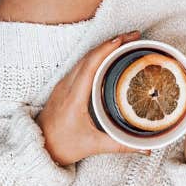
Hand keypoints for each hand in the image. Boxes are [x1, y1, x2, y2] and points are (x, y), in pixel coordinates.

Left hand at [36, 32, 142, 166]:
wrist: (38, 147)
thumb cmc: (63, 146)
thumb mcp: (93, 146)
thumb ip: (121, 145)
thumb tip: (147, 148)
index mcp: (74, 97)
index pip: (90, 66)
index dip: (106, 50)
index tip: (123, 40)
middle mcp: (67, 85)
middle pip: (89, 56)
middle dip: (111, 43)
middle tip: (133, 37)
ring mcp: (64, 84)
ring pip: (84, 58)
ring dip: (104, 47)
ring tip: (124, 42)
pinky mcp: (64, 86)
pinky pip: (81, 64)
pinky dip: (96, 56)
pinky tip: (107, 56)